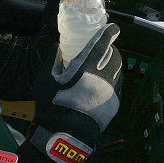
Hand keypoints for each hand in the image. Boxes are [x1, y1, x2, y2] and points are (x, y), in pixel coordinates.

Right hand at [17, 23, 121, 162]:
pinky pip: (117, 84)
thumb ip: (52, 62)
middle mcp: (102, 76)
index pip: (102, 43)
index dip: (109, 32)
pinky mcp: (114, 103)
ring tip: (102, 64)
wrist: (67, 135)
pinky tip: (102, 82)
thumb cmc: (53, 106)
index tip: (112, 27)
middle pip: (114, 54)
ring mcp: (110, 90)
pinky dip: (112, 78)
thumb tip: (56, 49)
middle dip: (110, 47)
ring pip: (118, 68)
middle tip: (102, 48)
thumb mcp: (45, 81)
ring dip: (112, 62)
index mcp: (85, 67)